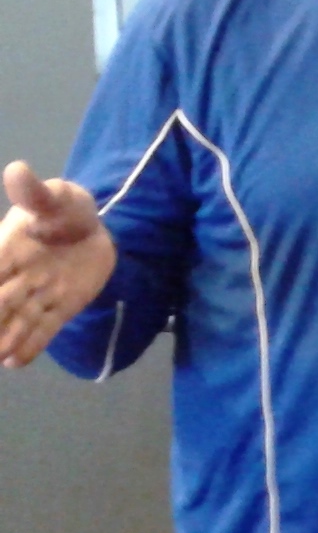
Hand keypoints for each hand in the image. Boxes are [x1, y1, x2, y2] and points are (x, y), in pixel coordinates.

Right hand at [0, 162, 116, 367]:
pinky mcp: (62, 307)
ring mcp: (39, 294)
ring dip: (6, 338)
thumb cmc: (65, 210)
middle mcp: (18, 276)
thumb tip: (18, 170)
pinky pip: (43, 328)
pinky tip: (14, 362)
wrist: (93, 230)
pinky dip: (30, 345)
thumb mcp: (54, 197)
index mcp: (8, 249)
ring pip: (18, 320)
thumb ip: (35, 193)